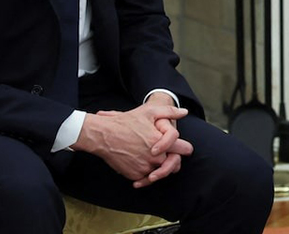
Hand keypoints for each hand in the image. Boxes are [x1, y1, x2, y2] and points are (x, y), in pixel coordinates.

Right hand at [73, 103, 192, 186]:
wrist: (104, 136)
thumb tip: (184, 112)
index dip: (184, 147)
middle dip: (172, 158)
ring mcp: (145, 168)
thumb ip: (170, 112)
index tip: (185, 148)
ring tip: (152, 156)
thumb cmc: (126, 122)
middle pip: (173, 162)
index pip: (183, 149)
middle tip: (168, 154)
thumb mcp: (149, 111)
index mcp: (161, 142)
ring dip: (159, 166)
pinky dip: (146, 171)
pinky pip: (147, 176)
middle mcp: (155, 158)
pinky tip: (141, 161)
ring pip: (160, 171)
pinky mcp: (135, 175)